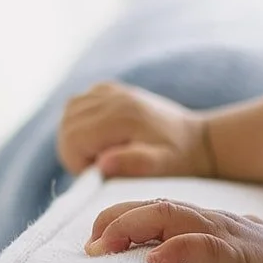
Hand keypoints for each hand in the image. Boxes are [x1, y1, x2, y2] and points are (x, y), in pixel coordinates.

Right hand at [58, 81, 213, 177]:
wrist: (196, 138)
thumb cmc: (178, 157)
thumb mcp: (162, 165)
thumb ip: (134, 164)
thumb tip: (102, 164)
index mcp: (121, 115)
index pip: (73, 140)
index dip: (78, 164)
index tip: (99, 174)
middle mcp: (112, 97)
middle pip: (66, 127)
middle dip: (76, 152)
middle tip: (101, 166)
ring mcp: (109, 90)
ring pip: (68, 114)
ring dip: (76, 138)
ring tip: (102, 152)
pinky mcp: (109, 88)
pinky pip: (77, 104)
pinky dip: (81, 122)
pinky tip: (102, 136)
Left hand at [85, 197, 262, 262]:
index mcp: (210, 225)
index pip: (156, 209)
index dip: (120, 220)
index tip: (94, 245)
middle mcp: (214, 223)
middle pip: (155, 205)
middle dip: (115, 220)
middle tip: (89, 249)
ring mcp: (228, 237)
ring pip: (171, 215)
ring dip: (132, 227)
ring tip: (104, 248)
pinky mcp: (241, 259)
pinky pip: (203, 246)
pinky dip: (176, 250)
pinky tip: (154, 261)